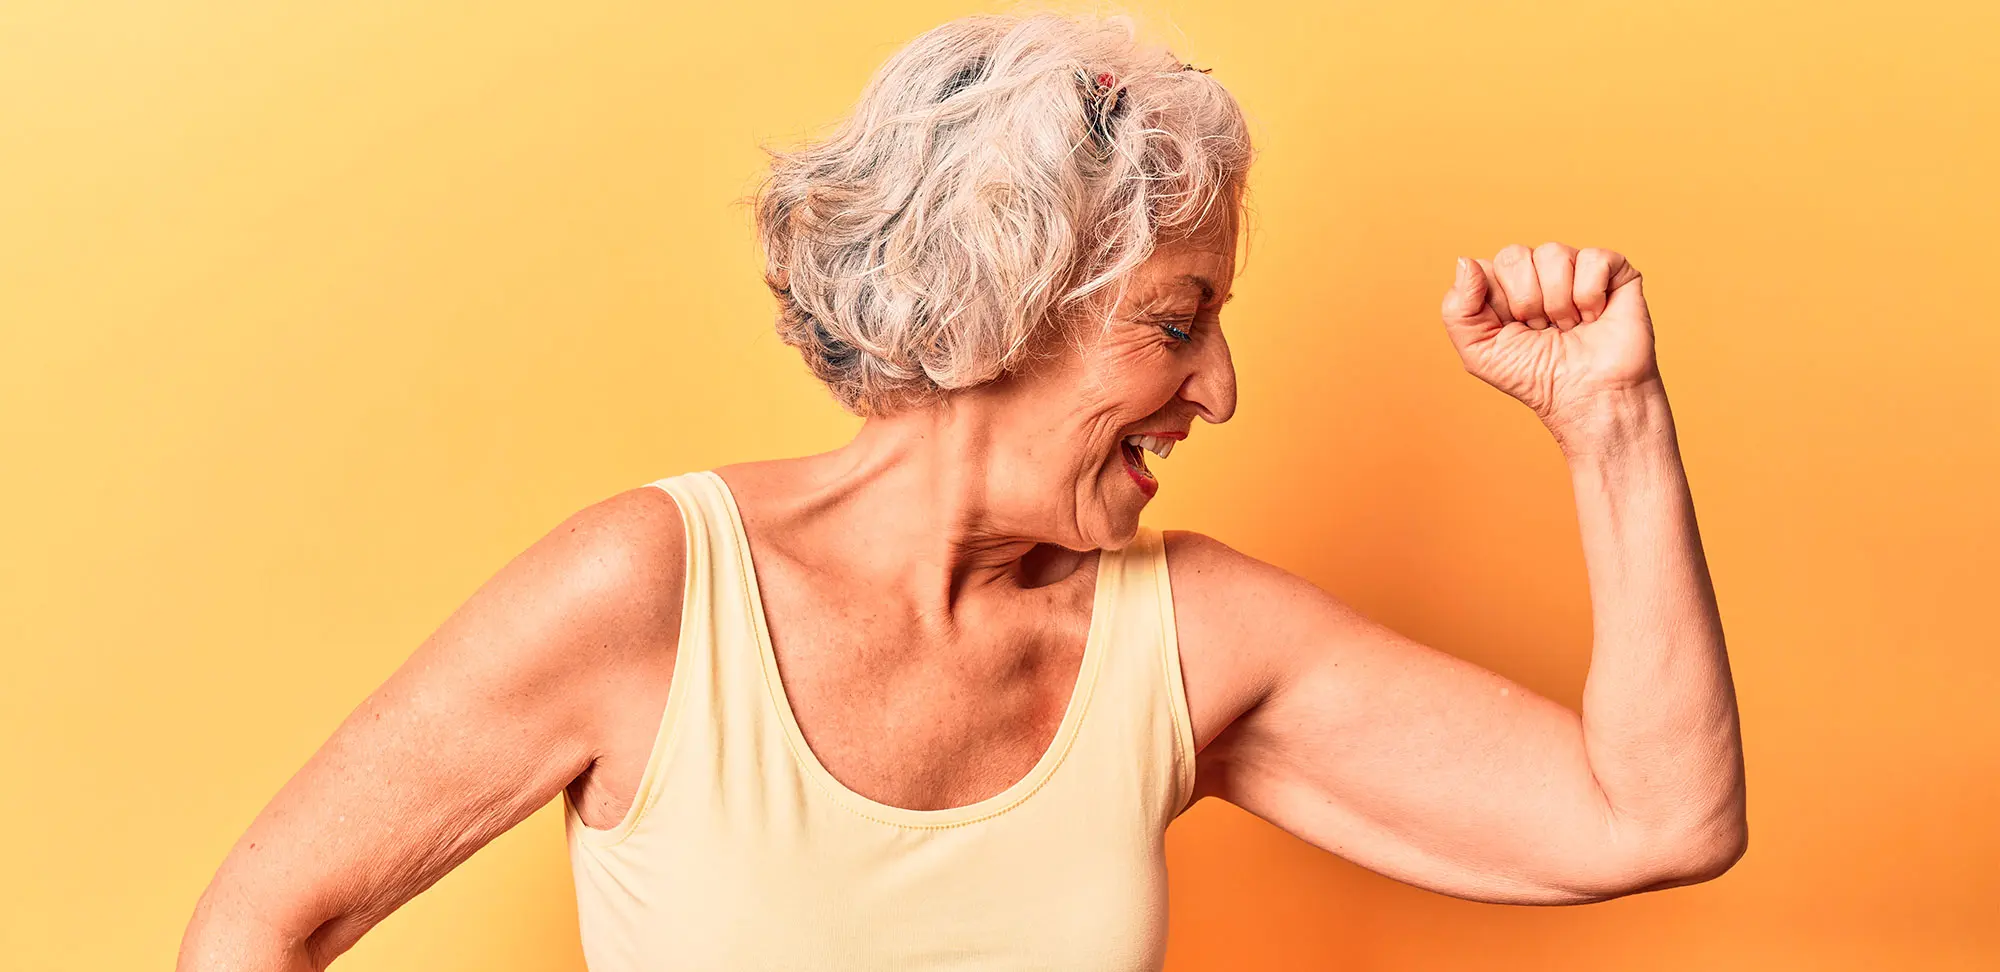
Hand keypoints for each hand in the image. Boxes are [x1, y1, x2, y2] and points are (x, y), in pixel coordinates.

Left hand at [1439, 243, 1659, 435]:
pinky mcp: (1612, 269)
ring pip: (1552, 253)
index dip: (1495, 303)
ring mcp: (1574, 267)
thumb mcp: (1479, 352)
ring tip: (1569, 326)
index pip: (1482, 267)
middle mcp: (1537, 271)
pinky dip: (1589, 296)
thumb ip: (1457, 308)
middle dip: (1526, 302)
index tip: (1512, 330)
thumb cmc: (1536, 377)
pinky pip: (1592, 258)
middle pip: (1514, 255)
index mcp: (1502, 286)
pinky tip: (1593, 317)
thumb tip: (1464, 261)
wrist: (1588, 397)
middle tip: (1542, 330)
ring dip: (1558, 303)